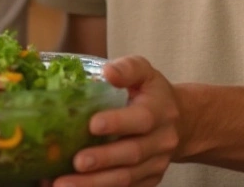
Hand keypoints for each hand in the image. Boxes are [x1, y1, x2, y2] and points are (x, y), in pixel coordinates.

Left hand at [53, 55, 179, 186]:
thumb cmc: (152, 94)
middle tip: (77, 162)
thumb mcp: (144, 72)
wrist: (180, 122)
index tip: (93, 124)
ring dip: (95, 183)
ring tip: (64, 184)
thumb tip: (108, 72)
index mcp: (159, 111)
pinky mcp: (148, 180)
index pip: (141, 119)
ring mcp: (156, 164)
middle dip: (103, 160)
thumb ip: (128, 69)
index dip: (118, 123)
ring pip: (127, 177)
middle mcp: (161, 140)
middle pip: (132, 153)